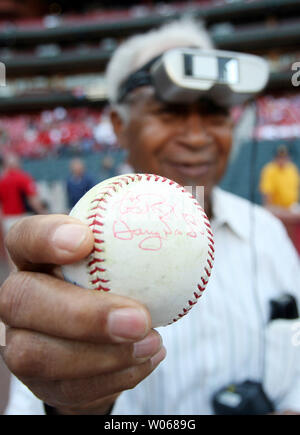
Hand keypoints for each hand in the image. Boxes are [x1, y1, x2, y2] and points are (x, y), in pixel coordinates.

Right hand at [0, 215, 165, 414]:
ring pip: (38, 354)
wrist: (102, 337)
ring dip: (102, 356)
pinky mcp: (42, 381)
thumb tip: (191, 203)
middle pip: (22, 301)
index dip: (45, 236)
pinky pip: (69, 388)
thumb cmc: (119, 280)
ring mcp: (24, 342)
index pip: (23, 237)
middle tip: (138, 318)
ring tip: (153, 343)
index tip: (85, 238)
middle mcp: (19, 298)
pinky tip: (148, 359)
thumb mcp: (130, 253)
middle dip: (81, 314)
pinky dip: (115, 378)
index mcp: (35, 257)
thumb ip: (144, 233)